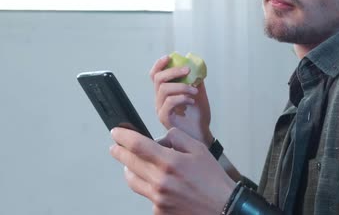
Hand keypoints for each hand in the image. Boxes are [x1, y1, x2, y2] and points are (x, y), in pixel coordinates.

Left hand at [110, 127, 234, 214]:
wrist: (222, 207)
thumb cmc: (213, 179)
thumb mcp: (199, 150)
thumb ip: (178, 138)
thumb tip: (161, 138)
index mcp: (170, 162)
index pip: (138, 146)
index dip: (123, 137)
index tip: (116, 133)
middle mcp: (160, 181)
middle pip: (129, 163)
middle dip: (120, 152)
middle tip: (116, 147)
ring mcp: (158, 198)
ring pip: (133, 181)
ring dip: (129, 170)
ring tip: (132, 165)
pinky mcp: (159, 211)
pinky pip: (146, 195)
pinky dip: (149, 187)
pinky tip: (159, 184)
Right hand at [149, 55, 212, 145]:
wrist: (202, 134)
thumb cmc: (199, 116)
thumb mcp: (199, 93)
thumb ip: (196, 80)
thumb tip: (196, 66)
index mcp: (165, 92)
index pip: (155, 75)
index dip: (159, 64)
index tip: (169, 57)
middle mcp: (160, 100)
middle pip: (158, 79)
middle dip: (173, 71)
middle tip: (187, 70)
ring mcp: (161, 109)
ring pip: (163, 89)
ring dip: (181, 86)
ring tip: (194, 91)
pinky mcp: (164, 118)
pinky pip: (169, 102)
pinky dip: (181, 98)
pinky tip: (191, 101)